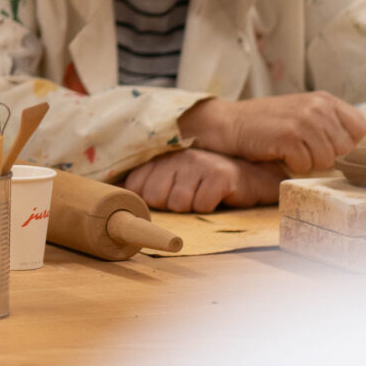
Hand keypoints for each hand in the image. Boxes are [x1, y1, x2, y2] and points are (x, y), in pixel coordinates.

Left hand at [123, 149, 285, 213]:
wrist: (251, 177)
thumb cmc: (207, 181)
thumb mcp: (174, 178)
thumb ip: (146, 182)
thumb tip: (115, 191)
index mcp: (162, 157)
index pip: (136, 186)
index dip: (148, 200)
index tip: (165, 197)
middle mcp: (178, 157)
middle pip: (155, 197)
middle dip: (169, 205)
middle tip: (188, 196)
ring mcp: (198, 164)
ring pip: (177, 203)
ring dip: (190, 207)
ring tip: (202, 195)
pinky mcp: (219, 175)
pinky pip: (201, 205)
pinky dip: (208, 207)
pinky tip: (216, 197)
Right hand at [180, 92, 365, 175]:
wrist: (229, 123)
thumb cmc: (267, 124)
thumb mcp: (303, 113)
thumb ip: (329, 124)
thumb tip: (354, 151)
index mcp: (325, 99)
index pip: (360, 128)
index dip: (345, 142)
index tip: (323, 143)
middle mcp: (318, 107)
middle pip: (344, 148)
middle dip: (324, 154)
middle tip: (299, 146)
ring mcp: (304, 120)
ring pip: (326, 160)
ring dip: (307, 162)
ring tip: (287, 148)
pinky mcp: (290, 136)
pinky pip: (305, 165)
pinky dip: (291, 165)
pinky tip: (277, 152)